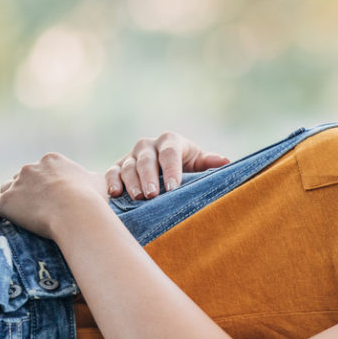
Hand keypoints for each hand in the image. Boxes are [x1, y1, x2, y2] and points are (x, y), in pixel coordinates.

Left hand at [0, 153, 107, 238]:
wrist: (77, 213)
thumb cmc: (91, 199)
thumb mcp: (98, 182)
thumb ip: (89, 177)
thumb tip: (89, 179)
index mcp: (51, 160)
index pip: (41, 170)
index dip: (45, 184)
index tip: (51, 198)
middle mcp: (31, 167)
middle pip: (23, 178)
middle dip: (28, 191)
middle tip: (38, 209)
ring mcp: (16, 183)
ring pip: (7, 189)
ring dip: (13, 200)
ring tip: (21, 216)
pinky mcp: (6, 201)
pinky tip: (1, 217)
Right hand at [104, 131, 228, 199]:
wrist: (166, 165)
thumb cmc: (187, 164)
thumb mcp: (198, 162)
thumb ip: (209, 162)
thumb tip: (225, 162)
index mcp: (170, 141)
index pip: (170, 154)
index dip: (171, 170)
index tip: (173, 187)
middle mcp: (148, 145)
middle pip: (146, 160)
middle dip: (149, 177)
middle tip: (153, 195)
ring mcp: (131, 155)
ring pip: (128, 167)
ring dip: (132, 183)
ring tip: (138, 197)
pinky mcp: (118, 166)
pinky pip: (112, 172)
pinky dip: (112, 182)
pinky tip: (115, 193)